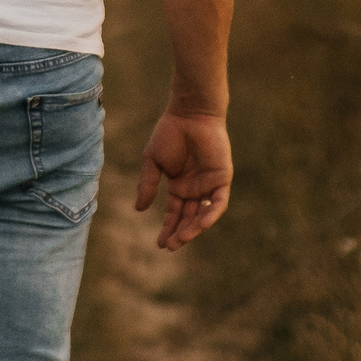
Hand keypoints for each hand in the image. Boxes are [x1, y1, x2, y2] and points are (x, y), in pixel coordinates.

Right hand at [133, 109, 231, 250]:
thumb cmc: (170, 133)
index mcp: (179, 185)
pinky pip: (219, 202)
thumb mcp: (153, 162)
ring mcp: (209, 184)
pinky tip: (200, 225)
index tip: (160, 243)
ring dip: (194, 228)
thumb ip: (147, 185)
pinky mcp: (222, 178)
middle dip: (180, 233)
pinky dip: (210, 214)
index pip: (175, 213)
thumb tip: (138, 209)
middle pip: (189, 218)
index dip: (168, 228)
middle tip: (170, 246)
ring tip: (181, 239)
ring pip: (203, 214)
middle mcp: (195, 188)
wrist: (190, 114)